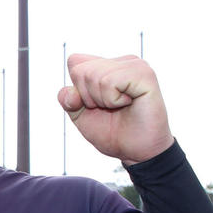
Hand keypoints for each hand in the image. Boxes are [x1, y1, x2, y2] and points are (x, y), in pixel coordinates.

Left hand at [58, 54, 173, 165]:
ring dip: (101, 100)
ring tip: (120, 106)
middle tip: (110, 108)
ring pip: (93, 75)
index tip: (94, 104)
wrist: (136, 151)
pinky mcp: (145, 74)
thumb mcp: (80, 115)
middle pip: (80, 70)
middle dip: (88, 97)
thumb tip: (71, 92)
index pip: (75, 62)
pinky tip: (129, 103)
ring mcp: (134, 65)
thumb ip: (68, 100)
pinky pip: (110, 82)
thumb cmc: (113, 132)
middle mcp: (121, 62)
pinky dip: (112, 100)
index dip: (76, 89)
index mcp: (107, 66)